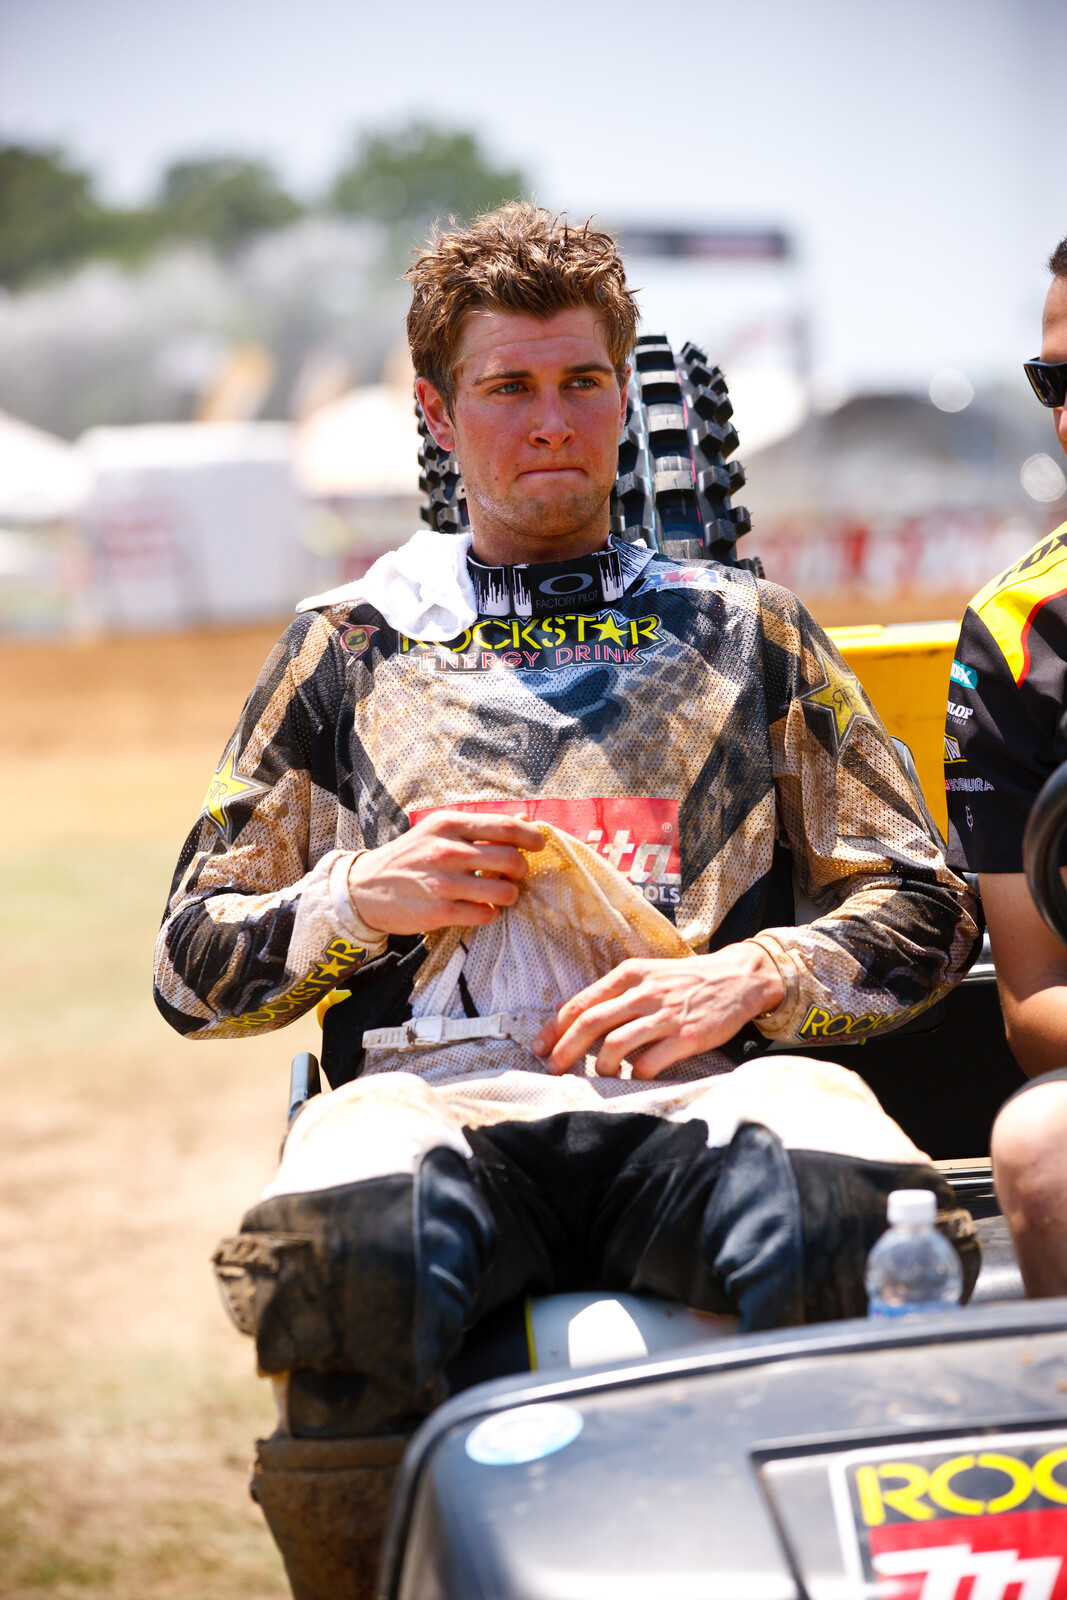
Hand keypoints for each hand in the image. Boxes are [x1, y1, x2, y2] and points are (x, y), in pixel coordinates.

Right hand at [347, 811, 544, 935]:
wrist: (364, 888)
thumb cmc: (408, 857)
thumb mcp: (438, 831)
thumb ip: (479, 827)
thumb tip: (523, 818)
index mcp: (448, 825)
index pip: (505, 826)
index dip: (531, 836)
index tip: (538, 844)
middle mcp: (447, 851)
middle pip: (511, 860)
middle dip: (521, 870)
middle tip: (514, 874)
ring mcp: (444, 883)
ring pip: (504, 892)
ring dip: (509, 895)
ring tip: (498, 894)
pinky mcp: (440, 912)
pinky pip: (485, 915)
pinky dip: (489, 914)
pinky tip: (479, 909)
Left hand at [530, 942, 784, 1078]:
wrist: (738, 978)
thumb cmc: (685, 980)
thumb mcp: (646, 975)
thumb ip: (610, 993)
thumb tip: (566, 1012)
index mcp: (629, 975)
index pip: (581, 1003)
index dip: (555, 1028)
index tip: (540, 1047)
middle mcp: (643, 993)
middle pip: (591, 1023)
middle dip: (566, 1050)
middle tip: (554, 1069)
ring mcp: (665, 1016)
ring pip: (616, 1044)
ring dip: (601, 1066)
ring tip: (602, 1074)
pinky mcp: (686, 1037)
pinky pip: (648, 1063)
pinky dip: (635, 1074)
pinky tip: (636, 1075)